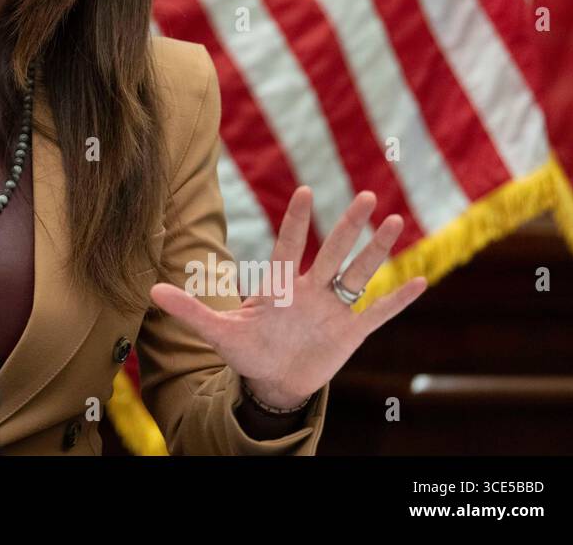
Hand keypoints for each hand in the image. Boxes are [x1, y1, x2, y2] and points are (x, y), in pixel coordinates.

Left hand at [149, 186, 427, 407]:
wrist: (273, 382)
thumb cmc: (248, 350)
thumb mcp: (218, 332)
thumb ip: (190, 310)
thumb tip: (152, 290)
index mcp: (280, 287)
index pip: (289, 247)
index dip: (297, 222)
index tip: (305, 191)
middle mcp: (311, 291)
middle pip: (332, 252)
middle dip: (349, 226)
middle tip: (367, 194)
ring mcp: (333, 310)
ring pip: (358, 274)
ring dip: (377, 250)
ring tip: (395, 219)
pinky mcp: (350, 333)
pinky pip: (378, 313)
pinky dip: (397, 299)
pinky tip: (420, 280)